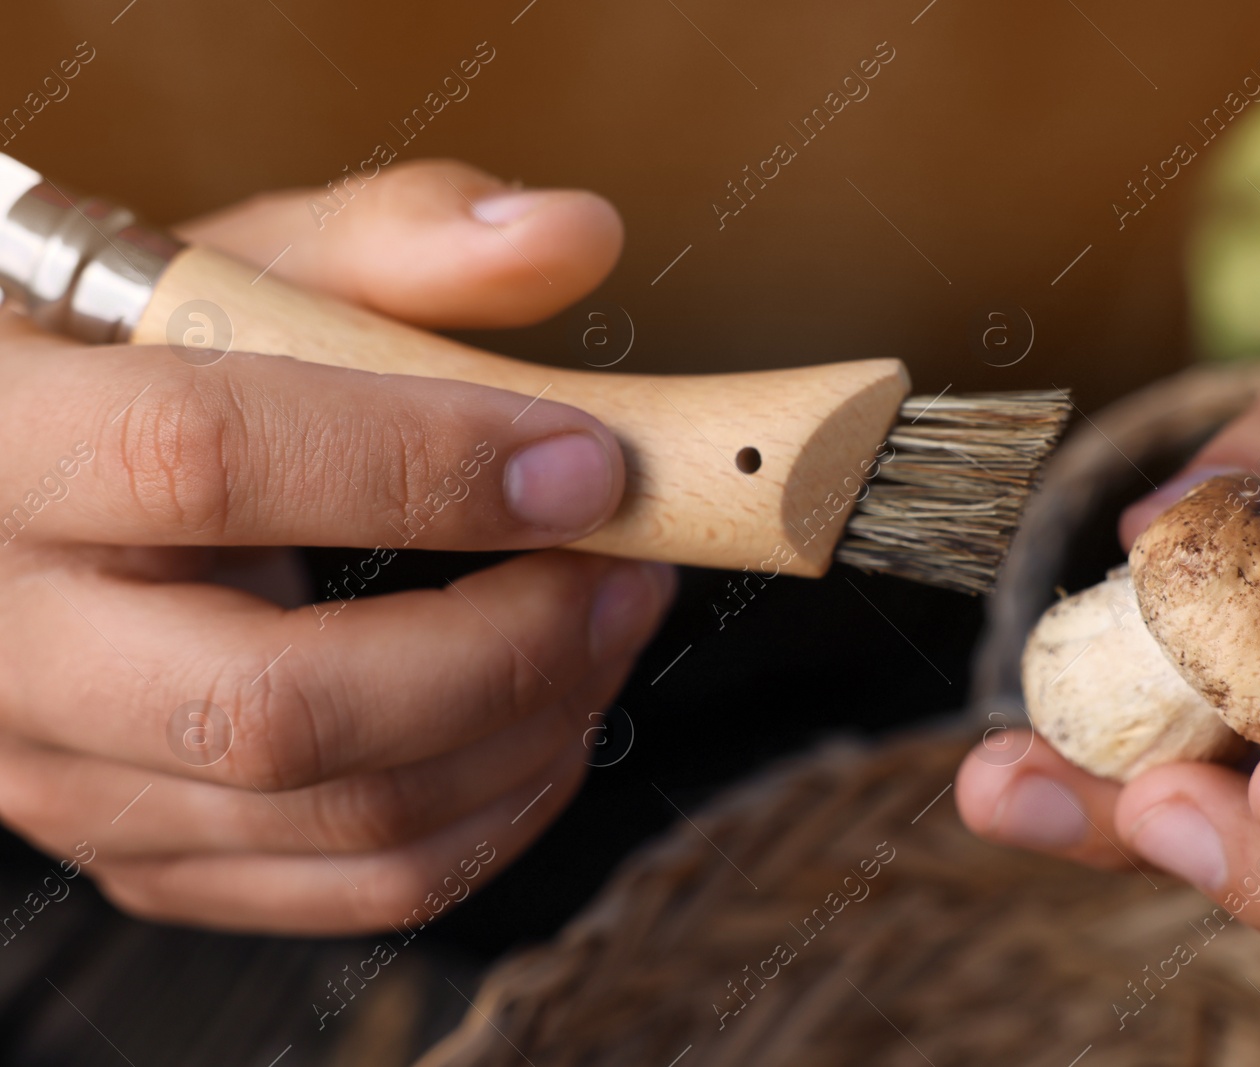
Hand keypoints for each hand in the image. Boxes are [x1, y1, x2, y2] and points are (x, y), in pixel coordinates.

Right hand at [0, 160, 674, 934]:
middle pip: (284, 707)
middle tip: (630, 567)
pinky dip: (499, 811)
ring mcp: (68, 781)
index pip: (205, 461)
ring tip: (611, 622)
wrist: (22, 502)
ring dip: (535, 727)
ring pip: (347, 818)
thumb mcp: (238, 270)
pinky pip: (360, 889)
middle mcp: (11, 646)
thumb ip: (397, 237)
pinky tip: (552, 715)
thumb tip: (577, 235)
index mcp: (5, 446)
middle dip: (511, 647)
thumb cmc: (141, 368)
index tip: (592, 459)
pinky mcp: (145, 857)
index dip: (425, 465)